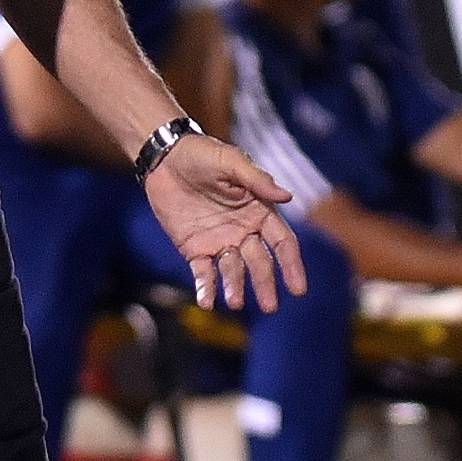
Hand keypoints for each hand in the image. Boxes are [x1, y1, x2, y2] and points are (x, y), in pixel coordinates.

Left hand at [143, 134, 307, 311]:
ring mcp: (219, 242)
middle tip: (270, 306)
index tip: (298, 288)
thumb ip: (257, 180)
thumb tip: (287, 196)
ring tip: (235, 302)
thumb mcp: (230, 161)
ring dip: (235, 287)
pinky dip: (206, 288)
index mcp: (259, 211)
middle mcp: (243, 231)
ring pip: (232, 270)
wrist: (163, 157)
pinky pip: (203, 272)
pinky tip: (206, 302)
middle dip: (265, 283)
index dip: (291, 264)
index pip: (282, 242)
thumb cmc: (202, 154)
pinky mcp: (194, 249)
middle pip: (259, 262)